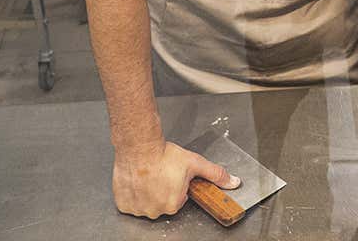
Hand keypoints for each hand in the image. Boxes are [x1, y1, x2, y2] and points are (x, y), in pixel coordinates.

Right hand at [112, 138, 239, 218]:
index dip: (177, 185)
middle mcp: (155, 210)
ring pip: (146, 204)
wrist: (140, 146)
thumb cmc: (164, 155)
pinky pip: (130, 203)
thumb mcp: (195, 163)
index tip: (172, 175)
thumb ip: (216, 174)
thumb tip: (234, 182)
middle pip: (162, 203)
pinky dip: (133, 194)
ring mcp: (138, 209)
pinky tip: (138, 180)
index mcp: (174, 204)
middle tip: (161, 174)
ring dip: (147, 193)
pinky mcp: (123, 204)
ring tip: (149, 175)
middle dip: (163, 190)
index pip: (179, 198)